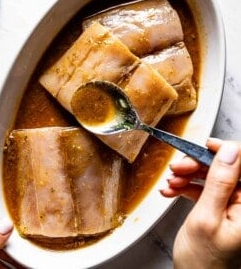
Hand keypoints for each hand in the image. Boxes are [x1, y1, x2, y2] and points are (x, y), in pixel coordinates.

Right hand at [160, 138, 240, 267]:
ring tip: (170, 183)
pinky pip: (204, 190)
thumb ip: (219, 182)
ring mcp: (232, 207)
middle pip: (225, 169)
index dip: (225, 151)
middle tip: (177, 167)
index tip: (204, 145)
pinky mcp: (219, 210)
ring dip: (187, 177)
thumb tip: (228, 151)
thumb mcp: (207, 217)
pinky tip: (171, 191)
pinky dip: (186, 188)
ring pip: (211, 178)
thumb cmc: (204, 262)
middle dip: (198, 165)